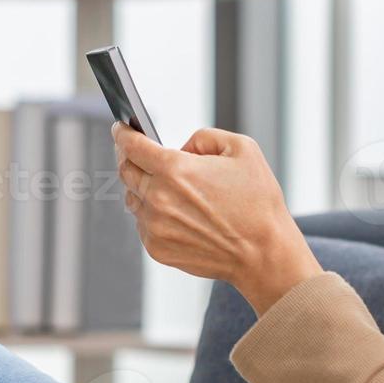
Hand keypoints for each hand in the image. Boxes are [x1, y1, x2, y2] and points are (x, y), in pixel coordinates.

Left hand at [113, 122, 322, 316]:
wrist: (263, 252)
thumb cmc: (258, 202)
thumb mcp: (242, 149)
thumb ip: (204, 137)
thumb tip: (183, 148)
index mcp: (175, 170)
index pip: (132, 146)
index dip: (123, 133)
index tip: (120, 129)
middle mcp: (158, 198)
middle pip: (126, 170)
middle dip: (129, 157)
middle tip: (139, 153)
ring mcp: (155, 227)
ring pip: (133, 198)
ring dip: (143, 187)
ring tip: (168, 187)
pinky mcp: (157, 249)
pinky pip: (143, 223)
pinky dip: (153, 213)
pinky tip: (178, 213)